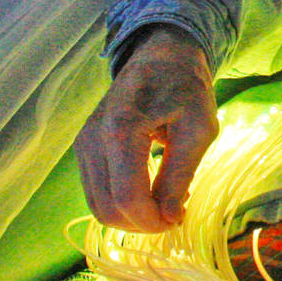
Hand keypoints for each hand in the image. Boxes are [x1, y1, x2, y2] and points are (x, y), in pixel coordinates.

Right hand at [73, 24, 216, 231]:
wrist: (161, 57)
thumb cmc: (185, 88)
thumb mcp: (198, 129)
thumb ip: (180, 174)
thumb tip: (169, 218)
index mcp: (122, 129)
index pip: (127, 198)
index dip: (153, 221)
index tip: (178, 218)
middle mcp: (92, 138)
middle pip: (106, 208)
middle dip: (141, 224)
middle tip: (173, 213)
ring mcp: (82, 143)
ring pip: (97, 205)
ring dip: (130, 216)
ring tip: (164, 200)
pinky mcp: (83, 147)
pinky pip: (96, 191)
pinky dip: (120, 202)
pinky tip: (148, 189)